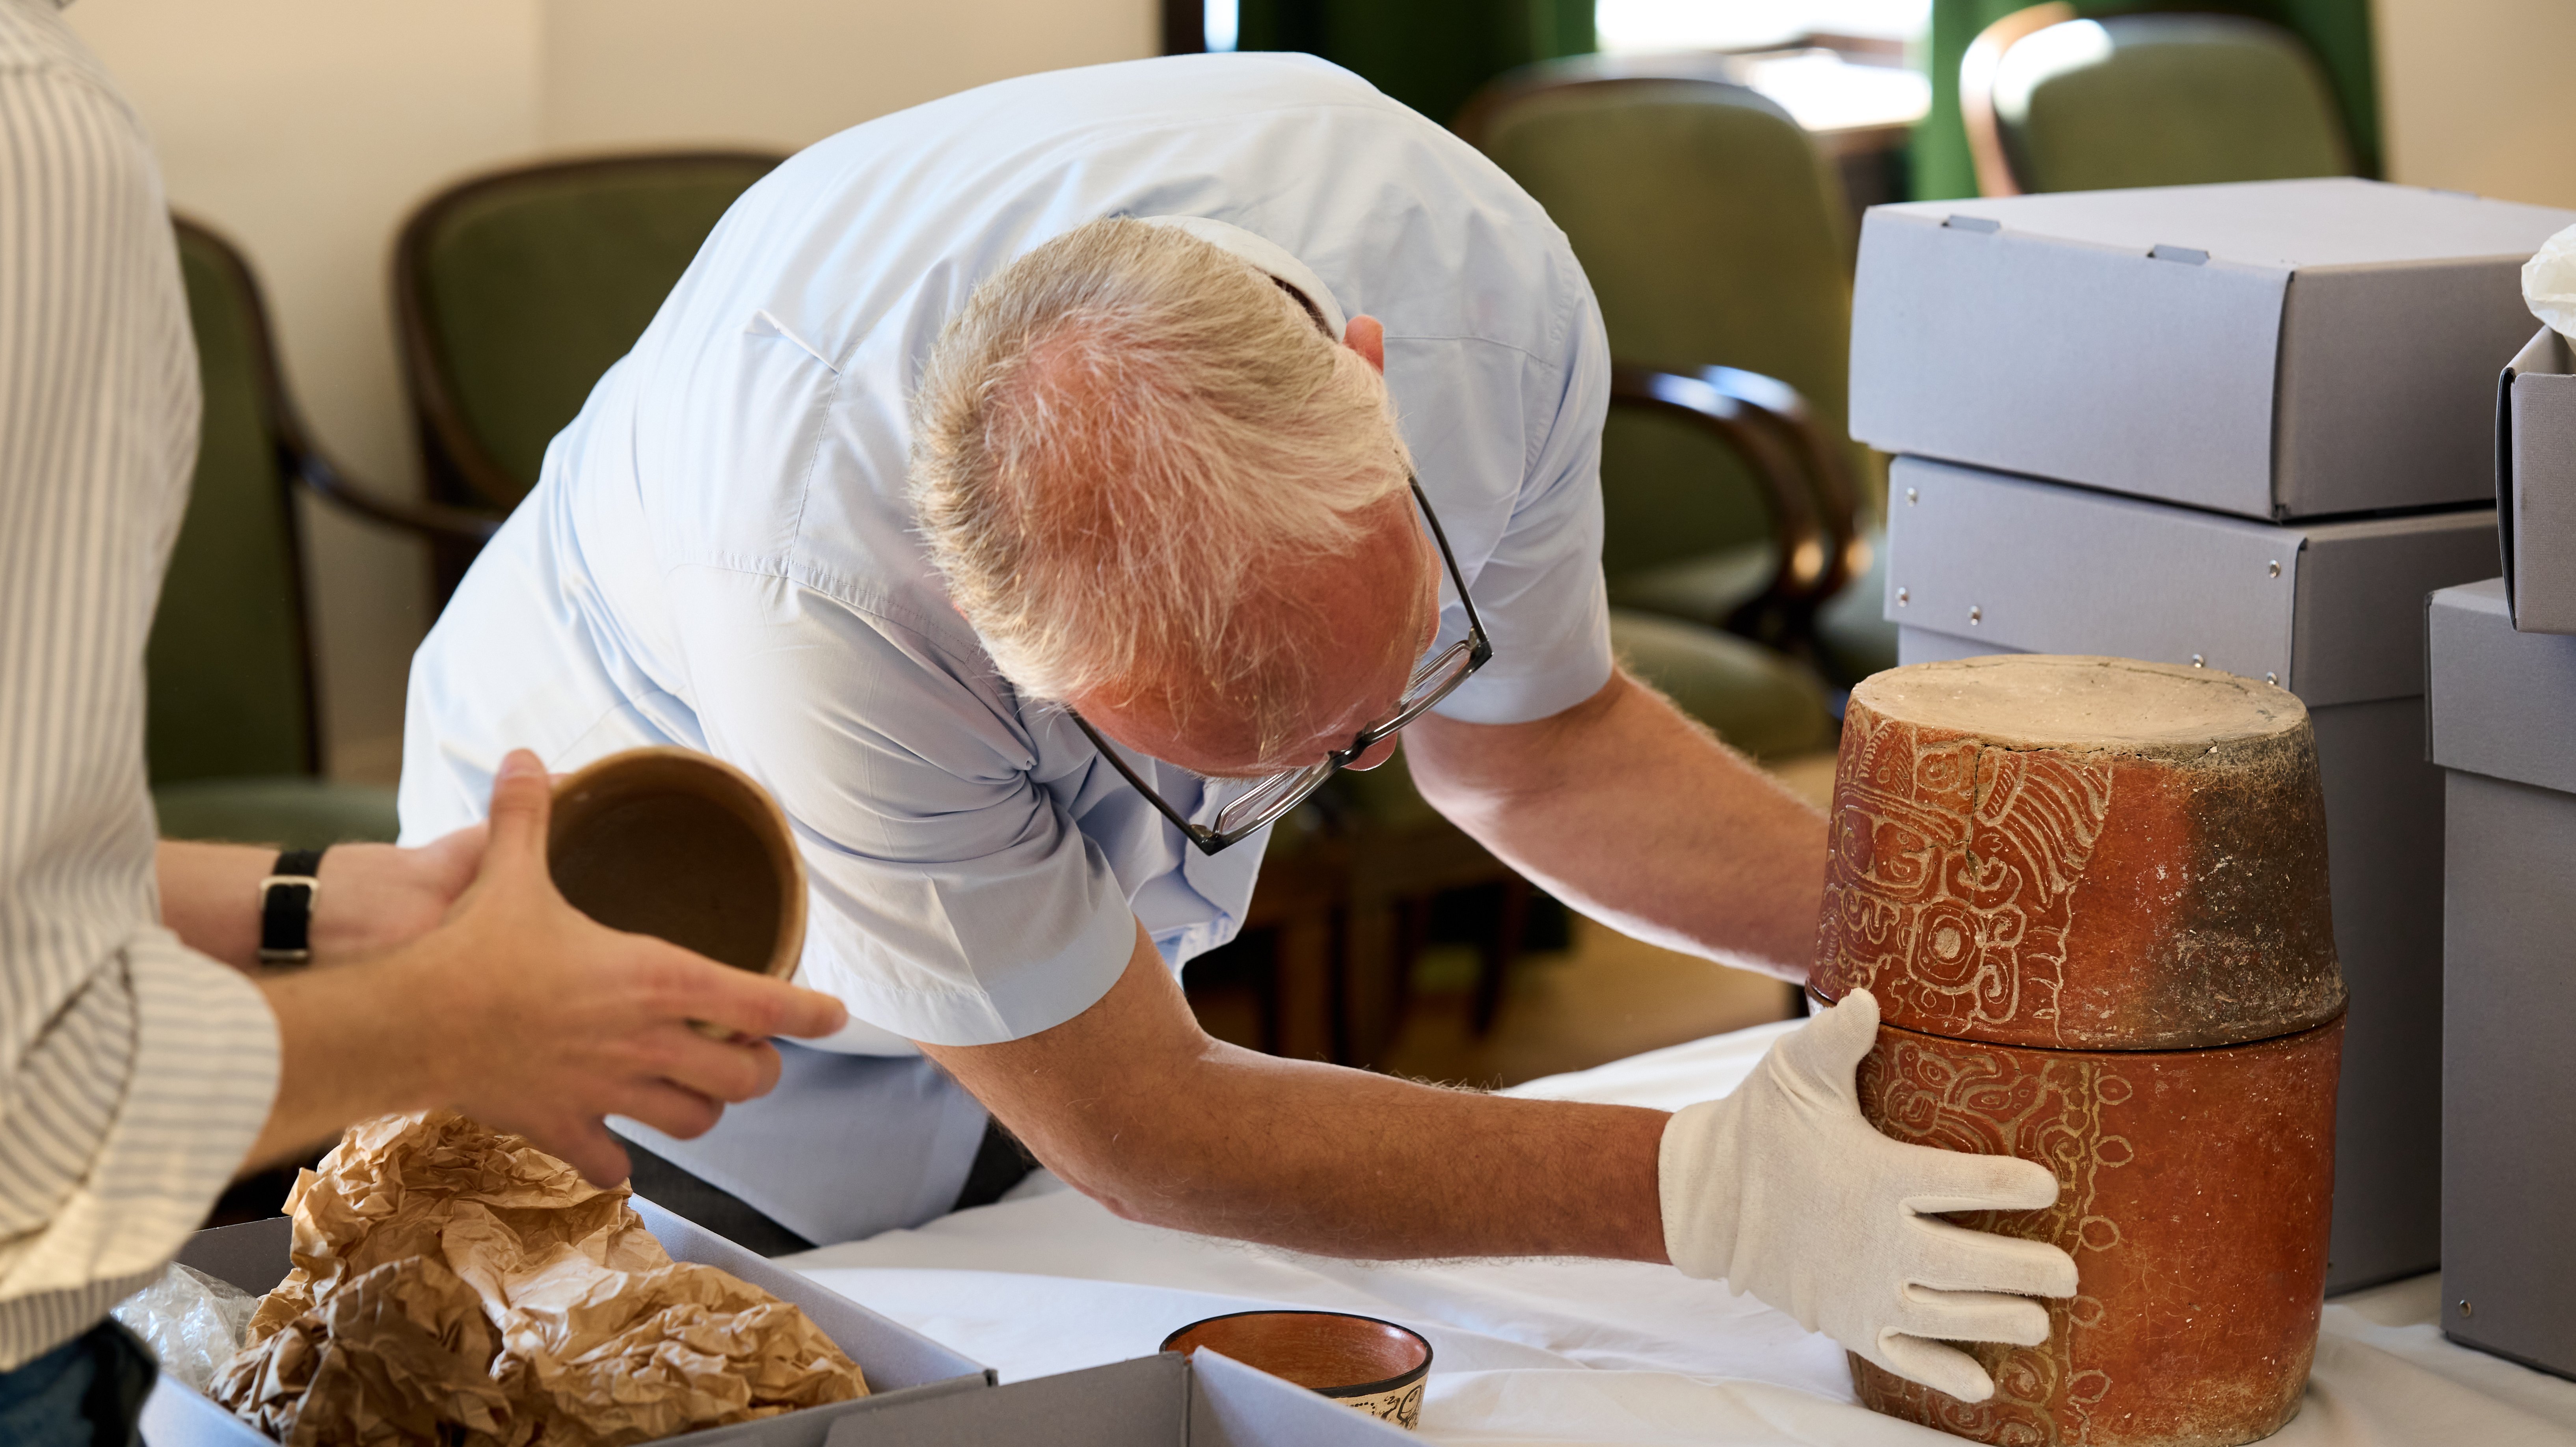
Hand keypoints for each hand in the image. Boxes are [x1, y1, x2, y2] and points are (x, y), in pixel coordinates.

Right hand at [292, 750, 847, 1184]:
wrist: (412, 1019)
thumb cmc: (474, 944)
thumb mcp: (510, 871)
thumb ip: (527, 815)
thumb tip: (524, 758)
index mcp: (657, 979)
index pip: (767, 1002)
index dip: (812, 1011)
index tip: (836, 1013)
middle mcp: (647, 1041)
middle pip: (746, 1078)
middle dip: (760, 1068)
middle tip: (750, 1052)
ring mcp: (608, 1091)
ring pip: (694, 1122)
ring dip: (704, 1109)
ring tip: (697, 1089)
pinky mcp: (562, 1126)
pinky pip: (611, 1163)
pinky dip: (618, 1158)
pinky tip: (614, 1142)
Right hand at [1658, 989, 2076, 1400]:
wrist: (1701, 1197)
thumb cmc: (1758, 1125)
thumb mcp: (1793, 1071)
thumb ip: (1836, 1037)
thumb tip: (1868, 998)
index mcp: (1875, 1176)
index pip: (1963, 1182)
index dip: (2010, 1185)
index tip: (2049, 1186)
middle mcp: (1875, 1241)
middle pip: (1969, 1262)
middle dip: (2027, 1269)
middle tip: (2070, 1272)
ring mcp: (1860, 1288)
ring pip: (1946, 1315)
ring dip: (1998, 1319)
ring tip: (2041, 1320)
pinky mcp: (1843, 1321)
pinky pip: (1901, 1358)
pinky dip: (1943, 1376)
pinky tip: (1984, 1386)